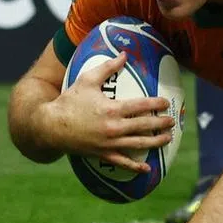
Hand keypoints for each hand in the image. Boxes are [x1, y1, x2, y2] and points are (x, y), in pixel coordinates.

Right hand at [44, 52, 173, 172]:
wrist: (50, 126)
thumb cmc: (69, 101)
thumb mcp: (87, 80)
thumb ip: (108, 67)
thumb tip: (125, 54)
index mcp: (113, 109)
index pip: (142, 106)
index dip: (157, 104)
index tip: (166, 103)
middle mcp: (114, 127)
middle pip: (145, 125)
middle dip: (161, 123)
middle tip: (172, 121)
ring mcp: (109, 143)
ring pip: (139, 144)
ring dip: (156, 142)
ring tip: (168, 138)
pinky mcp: (103, 154)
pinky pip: (122, 162)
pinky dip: (135, 167)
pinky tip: (147, 169)